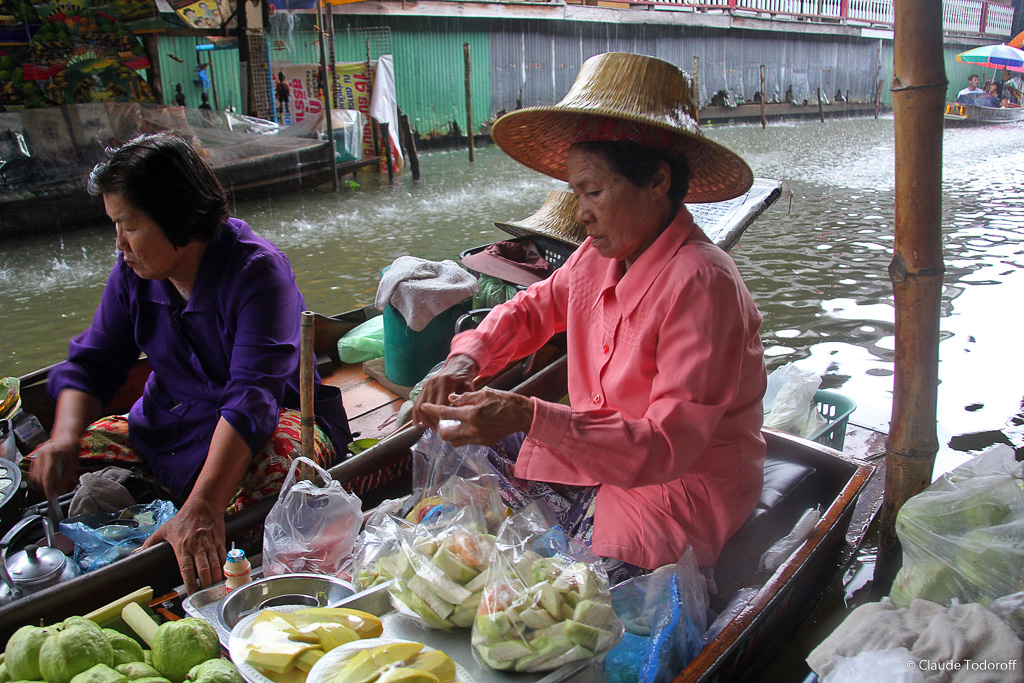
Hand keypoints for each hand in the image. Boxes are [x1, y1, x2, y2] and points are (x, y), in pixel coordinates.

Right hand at [28, 439, 79, 499]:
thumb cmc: (71, 447)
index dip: (48, 488)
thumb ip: (66, 477)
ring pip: (33, 476)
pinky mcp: (34, 458)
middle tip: (52, 493)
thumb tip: (60, 490)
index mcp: (51, 455)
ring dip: (39, 484)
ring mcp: (36, 456)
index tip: (51, 496)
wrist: (65, 436)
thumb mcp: (73, 463)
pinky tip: (45, 481)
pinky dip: (37, 479)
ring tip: (49, 489)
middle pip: (37, 477)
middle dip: (43, 488)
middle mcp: (41, 455)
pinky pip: (33, 471)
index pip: (46, 476)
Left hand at [142, 496, 224, 593]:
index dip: (189, 583)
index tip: (190, 593)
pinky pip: (223, 557)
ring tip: (215, 589)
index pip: (186, 570)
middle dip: (205, 585)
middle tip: (205, 595)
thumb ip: (150, 543)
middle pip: (203, 571)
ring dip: (215, 579)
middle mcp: (197, 548)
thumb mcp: (164, 529)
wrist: (203, 505)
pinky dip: (224, 568)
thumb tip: (137, 552)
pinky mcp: (220, 541)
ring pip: (214, 566)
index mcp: (183, 547)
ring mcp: (210, 545)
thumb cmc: (183, 518)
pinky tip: (223, 576)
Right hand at [411, 355, 477, 429]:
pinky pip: (417, 402)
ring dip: (422, 418)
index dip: (438, 417)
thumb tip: (460, 413)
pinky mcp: (423, 387)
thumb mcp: (468, 386)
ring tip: (428, 428)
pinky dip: (416, 413)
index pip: (438, 404)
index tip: (440, 427)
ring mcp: (427, 385)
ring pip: (419, 405)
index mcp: (445, 383)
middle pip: (426, 406)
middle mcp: (433, 383)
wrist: (458, 364)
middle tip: (435, 430)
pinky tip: (417, 423)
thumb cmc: (465, 378)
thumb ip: (465, 398)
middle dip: (429, 420)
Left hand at [417, 388, 533, 446]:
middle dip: (441, 428)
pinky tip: (468, 426)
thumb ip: (465, 398)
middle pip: (446, 435)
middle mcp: (474, 429)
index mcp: (472, 414)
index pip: (445, 414)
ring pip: (455, 442)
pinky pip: (467, 442)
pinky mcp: (485, 443)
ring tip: (455, 424)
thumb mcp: (484, 393)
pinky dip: (463, 435)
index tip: (424, 407)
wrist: (522, 415)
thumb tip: (450, 400)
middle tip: (444, 420)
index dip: (432, 410)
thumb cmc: (504, 401)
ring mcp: (479, 438)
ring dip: (451, 434)